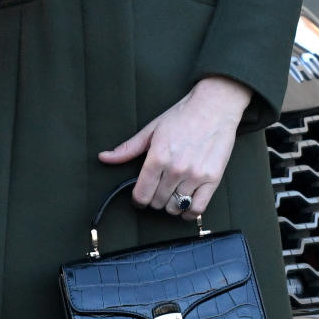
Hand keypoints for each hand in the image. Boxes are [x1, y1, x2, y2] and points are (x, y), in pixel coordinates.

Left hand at [98, 77, 251, 219]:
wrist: (214, 106)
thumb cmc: (182, 116)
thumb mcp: (151, 129)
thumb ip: (128, 148)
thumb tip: (104, 157)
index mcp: (158, 157)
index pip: (142, 194)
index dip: (137, 200)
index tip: (139, 198)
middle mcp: (175, 169)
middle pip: (158, 202)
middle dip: (154, 199)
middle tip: (157, 190)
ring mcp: (195, 175)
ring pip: (176, 207)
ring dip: (171, 205)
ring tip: (171, 194)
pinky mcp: (212, 179)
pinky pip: (198, 209)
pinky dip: (189, 212)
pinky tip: (186, 204)